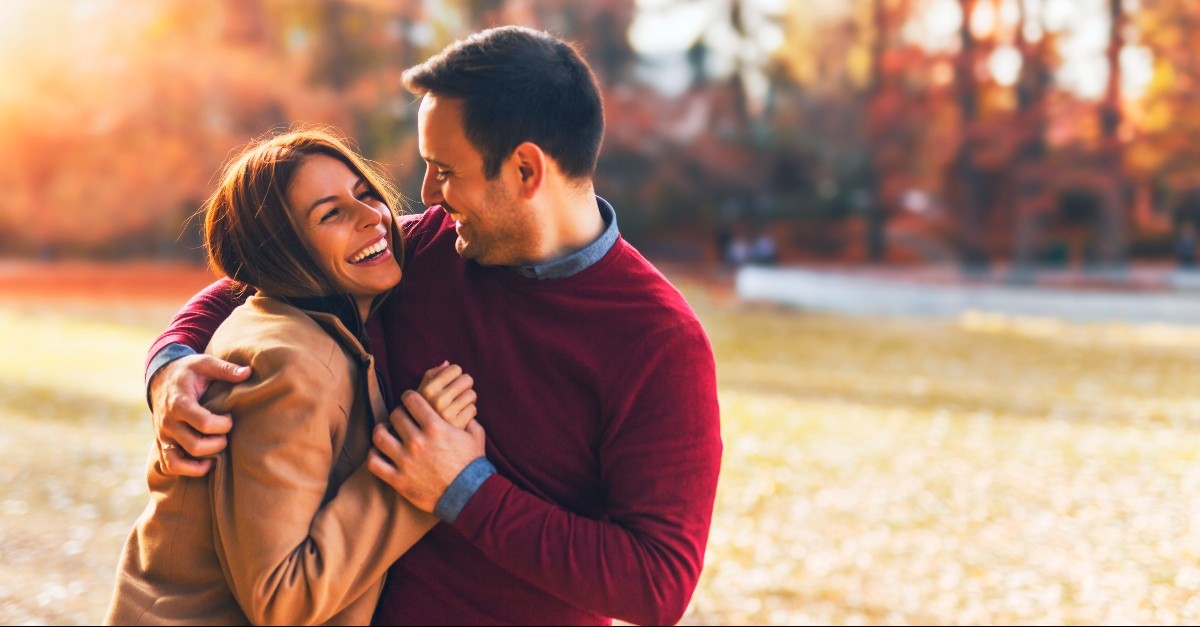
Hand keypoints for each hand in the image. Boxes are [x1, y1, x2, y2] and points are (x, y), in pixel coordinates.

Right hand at [149, 354, 248, 476]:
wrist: (161, 378)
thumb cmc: (188, 371)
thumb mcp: (204, 363)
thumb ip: (225, 369)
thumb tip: (248, 372)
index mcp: (179, 403)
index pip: (204, 423)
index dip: (224, 424)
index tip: (229, 416)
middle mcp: (168, 423)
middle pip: (196, 446)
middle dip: (219, 443)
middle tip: (226, 433)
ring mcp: (163, 436)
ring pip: (180, 462)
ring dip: (204, 461)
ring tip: (217, 449)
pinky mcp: (162, 443)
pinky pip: (170, 466)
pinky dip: (188, 470)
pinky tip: (206, 461)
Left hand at [368, 390, 485, 512]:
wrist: (469, 496)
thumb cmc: (472, 465)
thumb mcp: (476, 437)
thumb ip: (468, 420)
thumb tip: (465, 410)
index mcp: (435, 427)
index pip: (411, 399)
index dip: (409, 397)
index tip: (410, 401)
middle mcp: (417, 441)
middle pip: (395, 415)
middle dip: (398, 414)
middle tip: (402, 419)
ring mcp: (406, 461)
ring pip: (379, 436)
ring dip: (382, 431)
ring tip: (387, 432)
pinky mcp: (398, 480)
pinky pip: (374, 462)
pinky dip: (373, 455)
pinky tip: (381, 453)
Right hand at [416, 361, 476, 429]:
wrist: (424, 443)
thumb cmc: (422, 414)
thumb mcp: (420, 394)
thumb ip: (431, 376)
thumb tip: (446, 363)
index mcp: (426, 390)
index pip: (455, 368)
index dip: (455, 375)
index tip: (450, 384)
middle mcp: (436, 401)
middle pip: (467, 379)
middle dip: (464, 386)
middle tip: (457, 396)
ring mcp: (447, 414)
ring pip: (472, 394)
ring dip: (468, 400)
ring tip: (458, 407)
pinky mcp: (458, 425)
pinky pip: (473, 409)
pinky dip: (469, 413)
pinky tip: (460, 418)